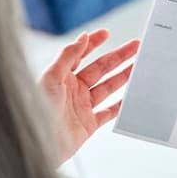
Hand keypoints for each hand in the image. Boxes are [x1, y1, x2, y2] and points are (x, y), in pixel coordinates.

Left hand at [39, 29, 139, 163]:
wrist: (37, 144)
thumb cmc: (36, 111)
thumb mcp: (51, 77)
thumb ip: (68, 55)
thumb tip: (83, 37)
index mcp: (62, 77)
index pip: (81, 55)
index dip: (94, 43)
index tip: (106, 33)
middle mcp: (73, 90)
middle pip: (101, 68)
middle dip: (119, 56)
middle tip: (136, 46)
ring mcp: (82, 107)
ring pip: (108, 87)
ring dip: (124, 76)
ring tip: (140, 65)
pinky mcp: (88, 124)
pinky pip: (109, 112)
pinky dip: (121, 105)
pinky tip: (132, 97)